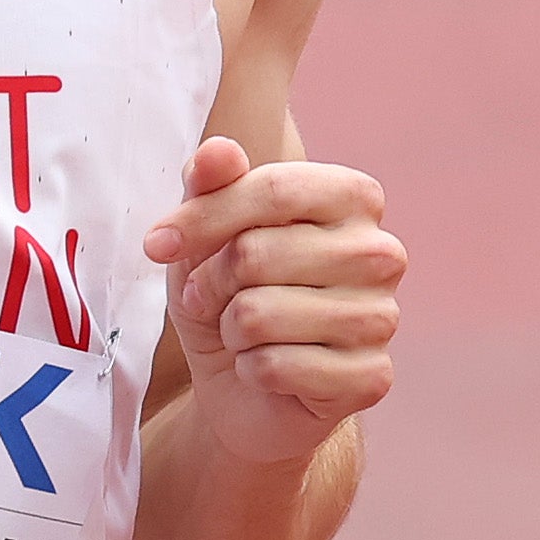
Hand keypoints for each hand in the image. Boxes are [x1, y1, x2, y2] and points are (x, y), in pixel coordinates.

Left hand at [142, 137, 404, 471]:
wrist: (245, 388)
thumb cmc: (230, 294)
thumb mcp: (207, 233)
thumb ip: (212, 183)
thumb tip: (218, 152)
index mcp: (353, 199)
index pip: (273, 189)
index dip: (202, 217)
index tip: (157, 243)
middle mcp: (381, 253)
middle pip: (257, 253)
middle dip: (212, 283)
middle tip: (212, 299)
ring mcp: (382, 317)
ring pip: (259, 314)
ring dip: (231, 331)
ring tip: (244, 334)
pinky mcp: (371, 377)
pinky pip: (275, 366)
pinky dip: (251, 370)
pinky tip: (266, 371)